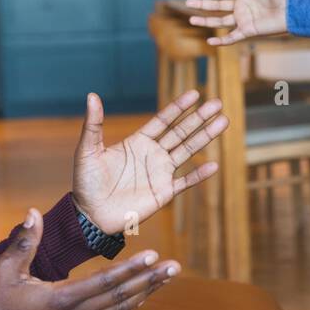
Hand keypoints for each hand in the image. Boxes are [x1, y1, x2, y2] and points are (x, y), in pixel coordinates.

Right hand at [0, 208, 177, 309]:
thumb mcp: (4, 269)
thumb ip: (23, 241)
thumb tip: (33, 211)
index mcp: (61, 299)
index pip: (104, 282)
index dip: (131, 269)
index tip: (153, 255)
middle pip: (121, 296)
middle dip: (150, 280)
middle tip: (174, 266)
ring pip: (121, 309)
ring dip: (146, 293)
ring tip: (166, 278)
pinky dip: (129, 308)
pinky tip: (141, 298)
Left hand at [71, 89, 227, 235]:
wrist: (90, 215)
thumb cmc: (86, 182)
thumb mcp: (88, 150)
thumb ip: (93, 123)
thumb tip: (92, 95)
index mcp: (138, 142)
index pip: (163, 120)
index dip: (178, 107)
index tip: (195, 94)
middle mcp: (153, 154)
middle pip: (181, 132)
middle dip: (199, 118)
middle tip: (217, 103)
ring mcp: (160, 173)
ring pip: (188, 151)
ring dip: (205, 137)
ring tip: (223, 122)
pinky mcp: (163, 193)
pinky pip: (185, 182)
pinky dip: (199, 175)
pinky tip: (214, 164)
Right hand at [185, 0, 289, 45]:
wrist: (292, 11)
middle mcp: (241, 6)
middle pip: (217, 5)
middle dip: (202, 4)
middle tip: (188, 2)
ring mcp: (243, 19)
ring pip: (219, 20)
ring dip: (205, 21)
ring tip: (191, 19)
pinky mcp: (247, 30)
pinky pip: (231, 37)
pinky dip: (220, 40)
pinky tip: (209, 41)